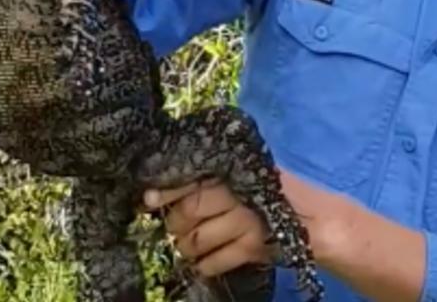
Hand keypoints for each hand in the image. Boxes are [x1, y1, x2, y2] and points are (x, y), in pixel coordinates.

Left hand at [143, 177, 277, 277]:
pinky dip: (204, 265)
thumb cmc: (246, 193)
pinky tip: (202, 261)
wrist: (287, 210)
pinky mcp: (253, 246)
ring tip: (188, 244)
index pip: (188, 180)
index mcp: (225, 171)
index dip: (167, 192)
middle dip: (176, 222)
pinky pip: (215, 262)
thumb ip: (187, 185)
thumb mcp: (219, 180)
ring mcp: (246, 220)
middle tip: (176, 227)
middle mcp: (237, 193)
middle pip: (190, 210)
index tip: (149, 199)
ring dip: (187, 246)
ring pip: (197, 239)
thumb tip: (149, 197)